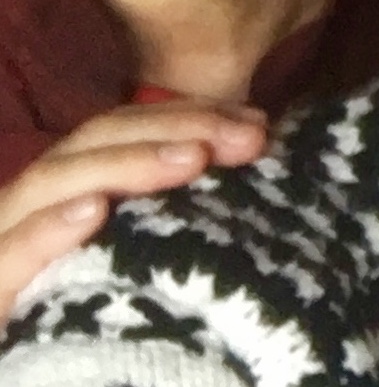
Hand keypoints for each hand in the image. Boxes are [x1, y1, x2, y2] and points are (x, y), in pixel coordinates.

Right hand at [0, 103, 266, 315]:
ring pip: (49, 184)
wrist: (34, 368)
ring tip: (193, 158)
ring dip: (124, 164)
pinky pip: (8, 258)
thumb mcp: (136, 241)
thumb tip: (251, 145)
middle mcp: (28, 205)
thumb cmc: (93, 302)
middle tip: (246, 139)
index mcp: (64, 188)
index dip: (184, 116)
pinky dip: (46, 231)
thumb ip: (172, 199)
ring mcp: (1, 241)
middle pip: (91, 144)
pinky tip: (93, 212)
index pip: (118, 130)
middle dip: (172, 131)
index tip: (254, 123)